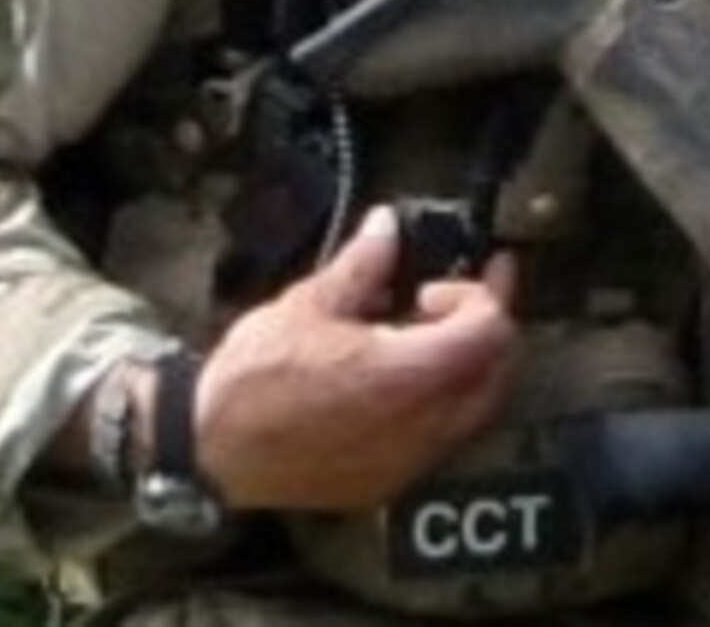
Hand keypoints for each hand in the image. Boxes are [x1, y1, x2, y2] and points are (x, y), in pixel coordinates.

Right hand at [192, 203, 519, 510]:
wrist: (212, 450)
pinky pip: (443, 440)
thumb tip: (388, 224)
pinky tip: (402, 377)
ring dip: (468, 368)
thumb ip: (362, 264)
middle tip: (453, 298)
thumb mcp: (309, 303)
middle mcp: (419, 427)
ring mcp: (407, 463)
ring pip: (476, 411)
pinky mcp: (388, 484)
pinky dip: (444, 402)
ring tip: (424, 335)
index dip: (486, 295)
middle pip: (497, 374)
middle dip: (488, 329)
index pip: (488, 334)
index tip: (460, 275)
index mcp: (404, 375)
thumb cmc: (257, 373)